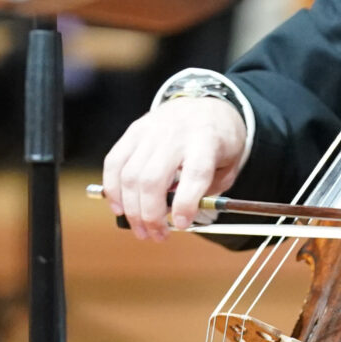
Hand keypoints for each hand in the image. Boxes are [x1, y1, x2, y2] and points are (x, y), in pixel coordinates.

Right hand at [101, 95, 249, 241]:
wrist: (205, 105)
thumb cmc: (218, 142)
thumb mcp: (228, 166)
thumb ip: (208, 191)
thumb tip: (180, 218)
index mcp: (206, 141)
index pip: (194, 173)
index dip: (186, 202)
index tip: (181, 225)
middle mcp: (175, 134)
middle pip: (153, 179)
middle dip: (151, 215)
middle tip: (157, 236)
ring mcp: (150, 131)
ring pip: (130, 175)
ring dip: (131, 210)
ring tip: (141, 230)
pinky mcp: (133, 131)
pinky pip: (114, 162)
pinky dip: (112, 189)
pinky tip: (119, 208)